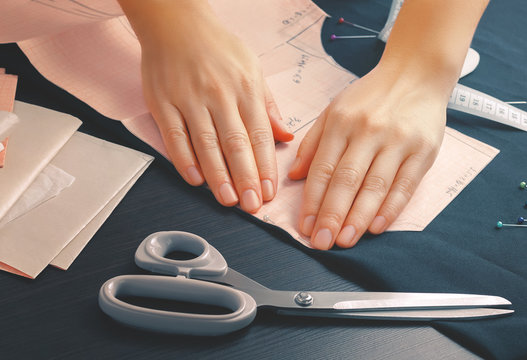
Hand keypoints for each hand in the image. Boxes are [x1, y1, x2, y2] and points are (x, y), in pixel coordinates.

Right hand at [120, 0, 292, 212]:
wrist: (176, 22)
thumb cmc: (218, 48)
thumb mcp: (253, 69)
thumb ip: (268, 106)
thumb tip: (286, 136)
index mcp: (245, 89)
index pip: (259, 135)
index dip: (265, 167)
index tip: (269, 192)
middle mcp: (219, 95)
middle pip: (235, 144)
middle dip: (246, 178)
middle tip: (252, 205)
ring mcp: (189, 99)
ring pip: (206, 144)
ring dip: (218, 176)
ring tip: (228, 200)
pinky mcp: (163, 102)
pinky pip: (174, 136)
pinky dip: (184, 160)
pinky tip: (195, 180)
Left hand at [288, 64, 446, 248]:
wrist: (416, 73)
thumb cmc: (371, 96)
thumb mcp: (334, 110)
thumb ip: (313, 142)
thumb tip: (295, 176)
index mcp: (342, 122)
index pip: (323, 168)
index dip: (312, 200)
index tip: (304, 226)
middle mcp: (368, 131)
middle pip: (346, 180)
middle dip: (331, 215)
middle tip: (321, 242)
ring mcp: (398, 141)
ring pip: (375, 186)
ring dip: (358, 218)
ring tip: (344, 241)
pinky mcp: (423, 150)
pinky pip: (405, 184)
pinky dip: (390, 208)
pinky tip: (376, 227)